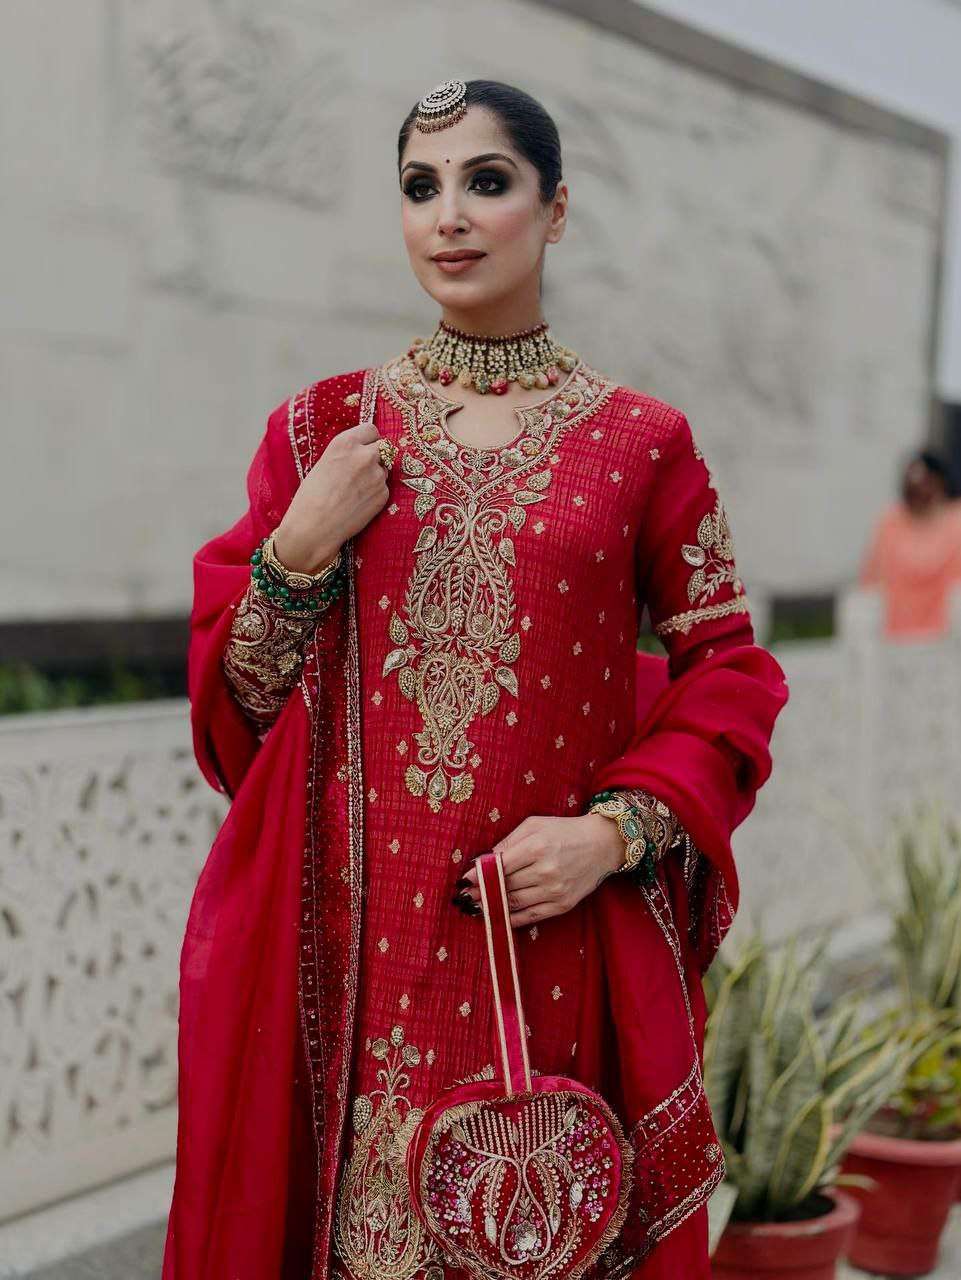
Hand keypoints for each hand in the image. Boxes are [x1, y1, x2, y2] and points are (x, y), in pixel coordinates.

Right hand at [273, 421, 390, 572]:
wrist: (314, 526)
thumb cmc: (311, 496)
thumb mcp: (324, 463)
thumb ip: (346, 454)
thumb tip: (361, 451)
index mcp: (345, 443)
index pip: (371, 429)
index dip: (368, 439)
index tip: (364, 446)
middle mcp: (365, 455)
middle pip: (383, 447)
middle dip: (375, 456)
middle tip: (361, 470)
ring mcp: (377, 475)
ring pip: (384, 469)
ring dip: (375, 475)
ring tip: (355, 490)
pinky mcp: (383, 495)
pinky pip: (384, 488)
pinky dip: (375, 493)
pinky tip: (358, 502)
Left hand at [452, 813, 626, 928]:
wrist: (601, 845)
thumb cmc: (564, 831)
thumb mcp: (535, 825)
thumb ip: (509, 841)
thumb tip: (485, 860)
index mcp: (537, 847)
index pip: (500, 866)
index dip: (479, 875)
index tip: (464, 880)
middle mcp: (546, 871)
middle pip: (505, 886)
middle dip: (482, 892)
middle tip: (465, 895)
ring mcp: (555, 891)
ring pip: (514, 903)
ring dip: (492, 906)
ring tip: (477, 905)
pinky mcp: (562, 905)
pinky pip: (530, 916)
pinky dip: (511, 918)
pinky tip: (498, 915)